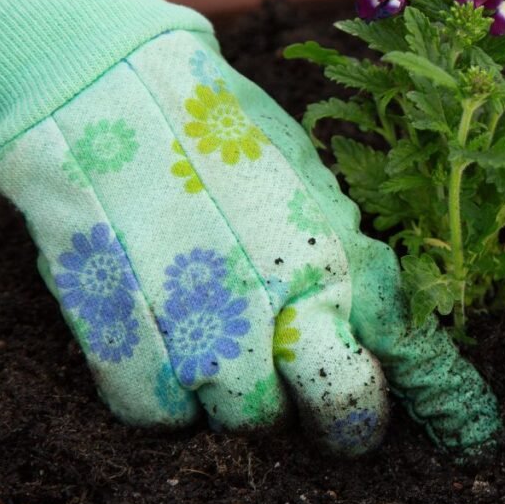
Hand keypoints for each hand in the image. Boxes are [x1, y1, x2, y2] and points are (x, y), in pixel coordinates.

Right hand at [0, 0, 499, 455]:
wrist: (115, 85)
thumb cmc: (224, 130)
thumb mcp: (310, 183)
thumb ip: (347, 254)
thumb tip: (381, 318)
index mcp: (333, 253)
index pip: (389, 356)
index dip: (389, 395)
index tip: (389, 406)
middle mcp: (280, 292)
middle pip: (334, 404)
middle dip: (339, 418)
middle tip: (324, 407)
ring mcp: (199, 313)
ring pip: (245, 417)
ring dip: (244, 403)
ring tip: (233, 358)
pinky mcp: (120, 323)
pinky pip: (156, 409)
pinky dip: (167, 402)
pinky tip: (172, 363)